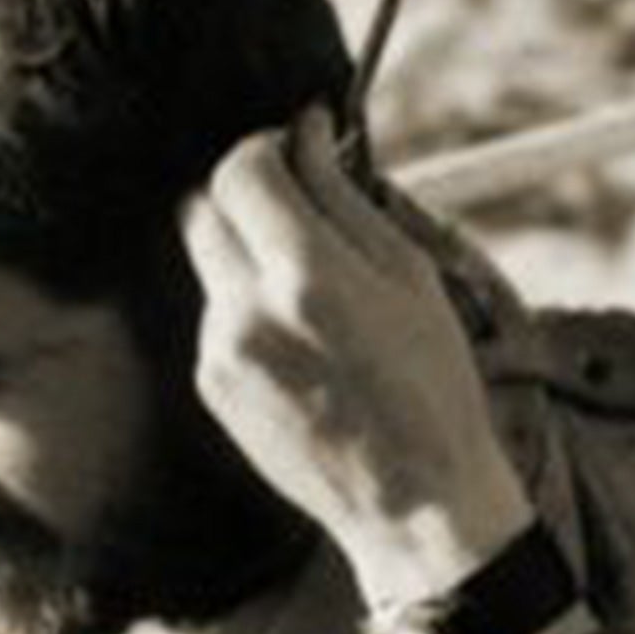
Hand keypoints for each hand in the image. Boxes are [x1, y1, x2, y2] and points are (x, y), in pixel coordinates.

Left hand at [183, 107, 533, 603]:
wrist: (413, 500)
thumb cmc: (432, 382)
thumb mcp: (409, 275)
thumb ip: (346, 198)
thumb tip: (307, 133)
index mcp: (305, 275)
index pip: (239, 172)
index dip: (263, 147)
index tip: (295, 148)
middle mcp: (245, 311)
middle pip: (202, 208)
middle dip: (245, 193)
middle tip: (298, 202)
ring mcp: (218, 353)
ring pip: (207, 262)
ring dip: (247, 249)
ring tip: (315, 284)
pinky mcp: (210, 387)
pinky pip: (217, 314)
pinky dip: (249, 303)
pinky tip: (305, 337)